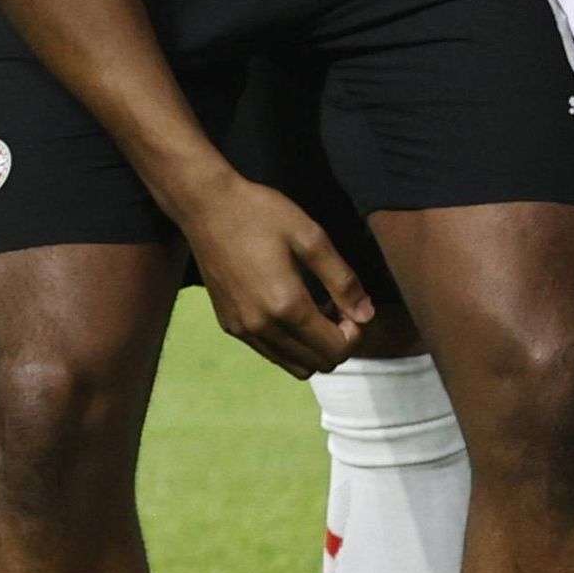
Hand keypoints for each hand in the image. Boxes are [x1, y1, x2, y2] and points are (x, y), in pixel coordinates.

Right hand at [176, 169, 372, 377]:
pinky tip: (291, 309)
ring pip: (293, 365)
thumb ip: (342, 280)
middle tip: (338, 306)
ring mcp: (242, 330)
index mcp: (286, 306)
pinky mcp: (229, 325)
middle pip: (317, 364)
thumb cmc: (262, 214)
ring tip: (318, 308)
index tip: (352, 305)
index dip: (355, 333)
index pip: (335, 349)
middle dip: (337, 342)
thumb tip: (367, 315)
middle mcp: (261, 327)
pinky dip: (290, 343)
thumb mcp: (311, 238)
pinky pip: (270, 352)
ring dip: (314, 346)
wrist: (206, 206)